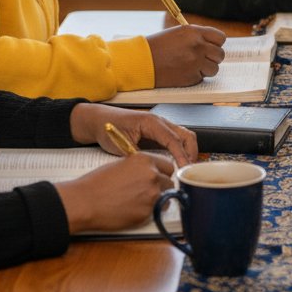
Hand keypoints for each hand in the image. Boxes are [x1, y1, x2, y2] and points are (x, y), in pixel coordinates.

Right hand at [56, 152, 174, 233]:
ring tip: (140, 201)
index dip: (163, 172)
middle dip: (162, 187)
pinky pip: (157, 212)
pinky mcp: (147, 213)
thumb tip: (151, 172)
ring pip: (167, 197)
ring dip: (158, 199)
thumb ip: (140, 167)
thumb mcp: (122, 164)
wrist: (85, 202)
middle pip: (170, 182)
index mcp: (145, 160)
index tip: (159, 177)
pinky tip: (134, 210)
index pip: (168, 165)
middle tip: (147, 191)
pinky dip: (149, 212)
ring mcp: (152, 195)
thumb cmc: (97, 183)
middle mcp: (152, 176)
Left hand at [69, 103, 197, 166]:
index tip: (185, 169)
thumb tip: (152, 168)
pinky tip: (178, 164)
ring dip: (188, 152)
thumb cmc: (109, 128)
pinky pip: (176, 140)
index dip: (181, 155)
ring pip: (184, 137)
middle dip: (191, 153)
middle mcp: (160, 122)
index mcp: (152, 122)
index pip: (173, 139)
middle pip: (186, 135)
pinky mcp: (159, 133)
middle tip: (190, 171)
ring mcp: (161, 127)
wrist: (100, 121)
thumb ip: (138, 155)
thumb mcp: (122, 144)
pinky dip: (181, 151)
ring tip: (186, 169)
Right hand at [147, 25, 226, 86]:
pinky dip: (196, 76)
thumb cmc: (158, 46)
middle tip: (202, 58)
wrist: (141, 61)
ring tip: (192, 66)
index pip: (220, 38)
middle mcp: (197, 46)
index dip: (216, 43)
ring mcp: (195, 63)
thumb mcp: (178, 33)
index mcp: (194, 32)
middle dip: (212, 57)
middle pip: (220, 54)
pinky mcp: (191, 77)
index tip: (211, 46)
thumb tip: (212, 43)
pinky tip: (184, 72)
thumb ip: (196, 36)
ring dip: (206, 69)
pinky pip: (202, 78)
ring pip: (214, 68)